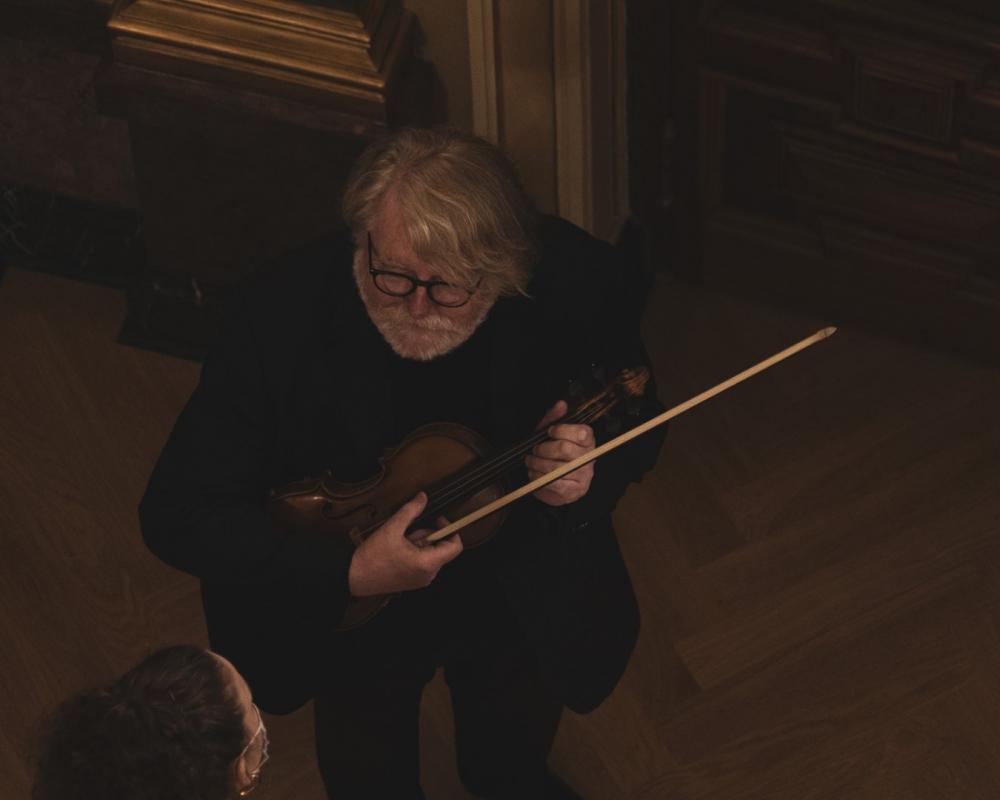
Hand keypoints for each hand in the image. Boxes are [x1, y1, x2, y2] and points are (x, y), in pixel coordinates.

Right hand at [347, 492, 462, 596]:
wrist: (355, 577)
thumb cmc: (373, 556)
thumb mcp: (392, 528)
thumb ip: (411, 511)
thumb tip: (423, 497)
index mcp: (427, 563)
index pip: (455, 547)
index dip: (450, 530)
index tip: (438, 520)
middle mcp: (428, 575)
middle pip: (441, 548)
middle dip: (427, 535)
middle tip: (407, 532)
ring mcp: (422, 580)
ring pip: (431, 554)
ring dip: (419, 544)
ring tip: (399, 543)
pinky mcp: (414, 582)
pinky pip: (423, 563)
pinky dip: (415, 553)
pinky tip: (398, 551)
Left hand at [527, 400, 595, 506]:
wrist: (556, 483)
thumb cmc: (554, 454)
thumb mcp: (551, 434)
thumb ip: (554, 418)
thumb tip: (561, 404)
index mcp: (588, 440)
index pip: (581, 432)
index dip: (561, 430)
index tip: (549, 432)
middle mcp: (589, 458)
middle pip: (564, 449)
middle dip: (543, 448)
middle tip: (535, 450)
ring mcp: (583, 475)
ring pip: (555, 467)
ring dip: (537, 463)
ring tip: (530, 461)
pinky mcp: (574, 491)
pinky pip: (553, 483)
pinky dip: (538, 477)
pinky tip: (534, 473)